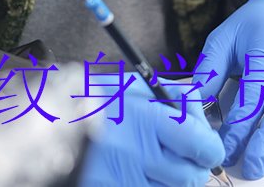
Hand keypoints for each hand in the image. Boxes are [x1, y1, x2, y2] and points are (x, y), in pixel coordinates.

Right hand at [79, 79, 223, 186]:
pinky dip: (153, 186)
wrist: (52, 122)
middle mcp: (134, 152)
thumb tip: (201, 120)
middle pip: (190, 175)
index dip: (210, 148)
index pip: (199, 143)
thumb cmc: (96, 99)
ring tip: (158, 164)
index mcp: (144, 118)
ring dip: (174, 181)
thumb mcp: (135, 86)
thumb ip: (173, 98)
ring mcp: (122, 178)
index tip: (209, 148)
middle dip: (195, 168)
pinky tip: (142, 173)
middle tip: (188, 158)